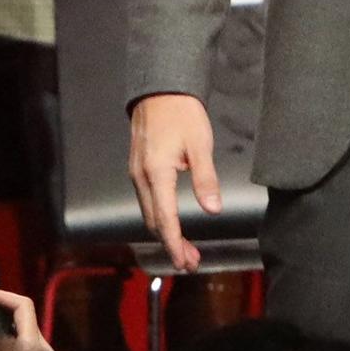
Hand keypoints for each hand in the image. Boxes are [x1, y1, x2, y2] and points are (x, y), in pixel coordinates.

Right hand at [128, 93, 220, 270]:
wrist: (160, 87)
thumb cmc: (182, 113)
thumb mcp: (200, 144)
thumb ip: (205, 179)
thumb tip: (212, 210)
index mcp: (156, 173)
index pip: (165, 220)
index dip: (175, 245)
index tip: (186, 263)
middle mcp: (141, 176)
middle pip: (154, 221)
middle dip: (171, 244)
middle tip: (192, 261)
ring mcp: (136, 171)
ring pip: (149, 212)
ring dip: (165, 232)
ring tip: (185, 247)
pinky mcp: (138, 166)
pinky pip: (146, 199)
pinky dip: (159, 216)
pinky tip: (171, 220)